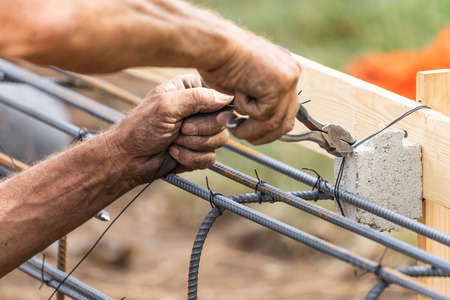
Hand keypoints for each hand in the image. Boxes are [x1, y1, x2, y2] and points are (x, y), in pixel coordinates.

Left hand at [104, 75, 231, 184]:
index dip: (215, 107)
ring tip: (173, 142)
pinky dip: (191, 158)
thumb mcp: (166, 106)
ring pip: (220, 139)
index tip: (198, 114)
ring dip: (193, 145)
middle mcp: (199, 109)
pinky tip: (174, 153)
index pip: (221, 94)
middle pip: (223, 120)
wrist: (128, 158)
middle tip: (179, 129)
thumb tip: (227, 97)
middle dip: (200, 129)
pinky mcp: (200, 151)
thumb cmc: (140, 127)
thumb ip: (197, 98)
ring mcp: (200, 131)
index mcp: (191, 89)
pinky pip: (211, 157)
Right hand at [199, 31, 300, 144]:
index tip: (247, 131)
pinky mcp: (281, 84)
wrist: (215, 44)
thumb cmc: (219, 61)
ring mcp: (289, 78)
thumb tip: (259, 123)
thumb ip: (257, 100)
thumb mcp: (244, 85)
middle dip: (261, 135)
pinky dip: (246, 111)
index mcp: (285, 71)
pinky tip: (236, 93)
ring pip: (275, 123)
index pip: (286, 112)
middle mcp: (291, 73)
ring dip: (249, 129)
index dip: (267, 129)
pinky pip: (265, 114)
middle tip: (238, 132)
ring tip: (229, 122)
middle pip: (286, 121)